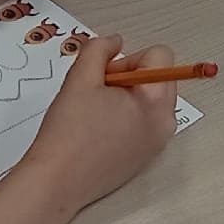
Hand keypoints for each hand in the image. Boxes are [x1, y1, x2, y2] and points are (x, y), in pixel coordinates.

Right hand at [19, 37, 179, 210]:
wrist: (58, 181)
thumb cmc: (68, 132)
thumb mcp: (80, 78)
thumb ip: (98, 49)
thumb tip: (115, 42)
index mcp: (156, 100)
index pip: (160, 56)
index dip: (128, 59)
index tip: (104, 77)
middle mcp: (165, 122)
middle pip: (160, 77)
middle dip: (130, 77)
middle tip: (98, 94)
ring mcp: (158, 142)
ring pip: (151, 100)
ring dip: (128, 97)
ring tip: (97, 113)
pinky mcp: (146, 157)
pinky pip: (145, 123)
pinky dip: (127, 118)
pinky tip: (99, 130)